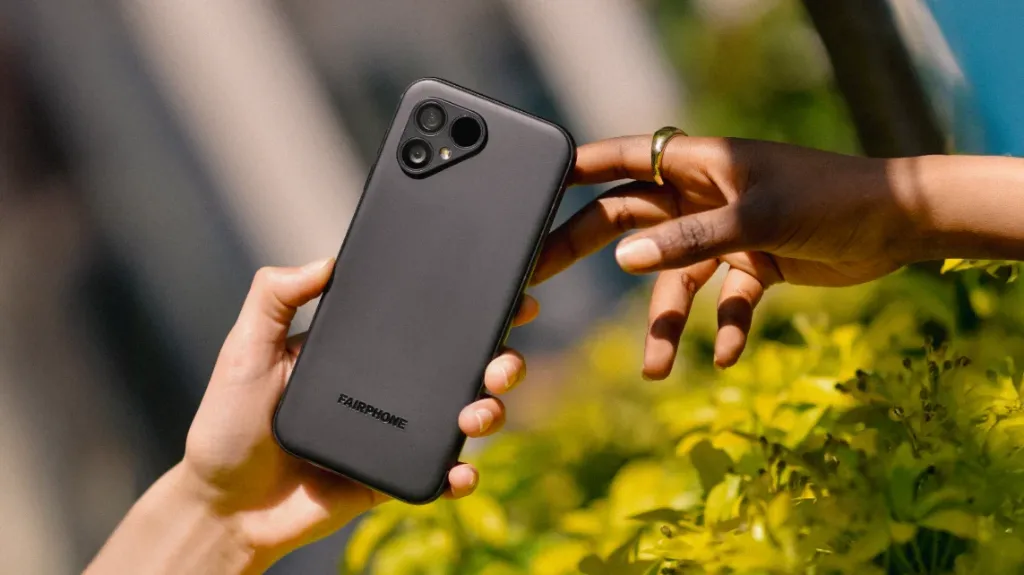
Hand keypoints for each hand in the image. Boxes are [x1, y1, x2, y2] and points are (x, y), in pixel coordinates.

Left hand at [88, 259, 536, 573]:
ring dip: (488, 411)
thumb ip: (273, 298)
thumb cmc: (229, 424)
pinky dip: (461, 474)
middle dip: (499, 360)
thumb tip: (326, 260)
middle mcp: (388, 386)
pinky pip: (439, 472)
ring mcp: (396, 432)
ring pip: (461, 415)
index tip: (506, 295)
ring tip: (478, 414)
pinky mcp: (394, 476)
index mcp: (361, 349)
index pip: (423, 321)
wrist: (226, 505)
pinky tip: (462, 472)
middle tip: (503, 363)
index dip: (469, 308)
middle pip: (460, 366)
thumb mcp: (244, 350)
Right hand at [532, 136, 913, 377]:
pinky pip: (724, 302)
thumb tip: (622, 261)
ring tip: (657, 370)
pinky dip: (724, 329)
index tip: (533, 186)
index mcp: (699, 164)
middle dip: (586, 249)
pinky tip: (728, 357)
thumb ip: (690, 241)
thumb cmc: (831, 198)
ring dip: (665, 324)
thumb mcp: (756, 218)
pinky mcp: (753, 265)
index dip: (576, 169)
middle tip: (540, 277)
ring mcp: (725, 232)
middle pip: (629, 222)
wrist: (898, 224)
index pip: (623, 159)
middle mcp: (703, 196)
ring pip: (674, 279)